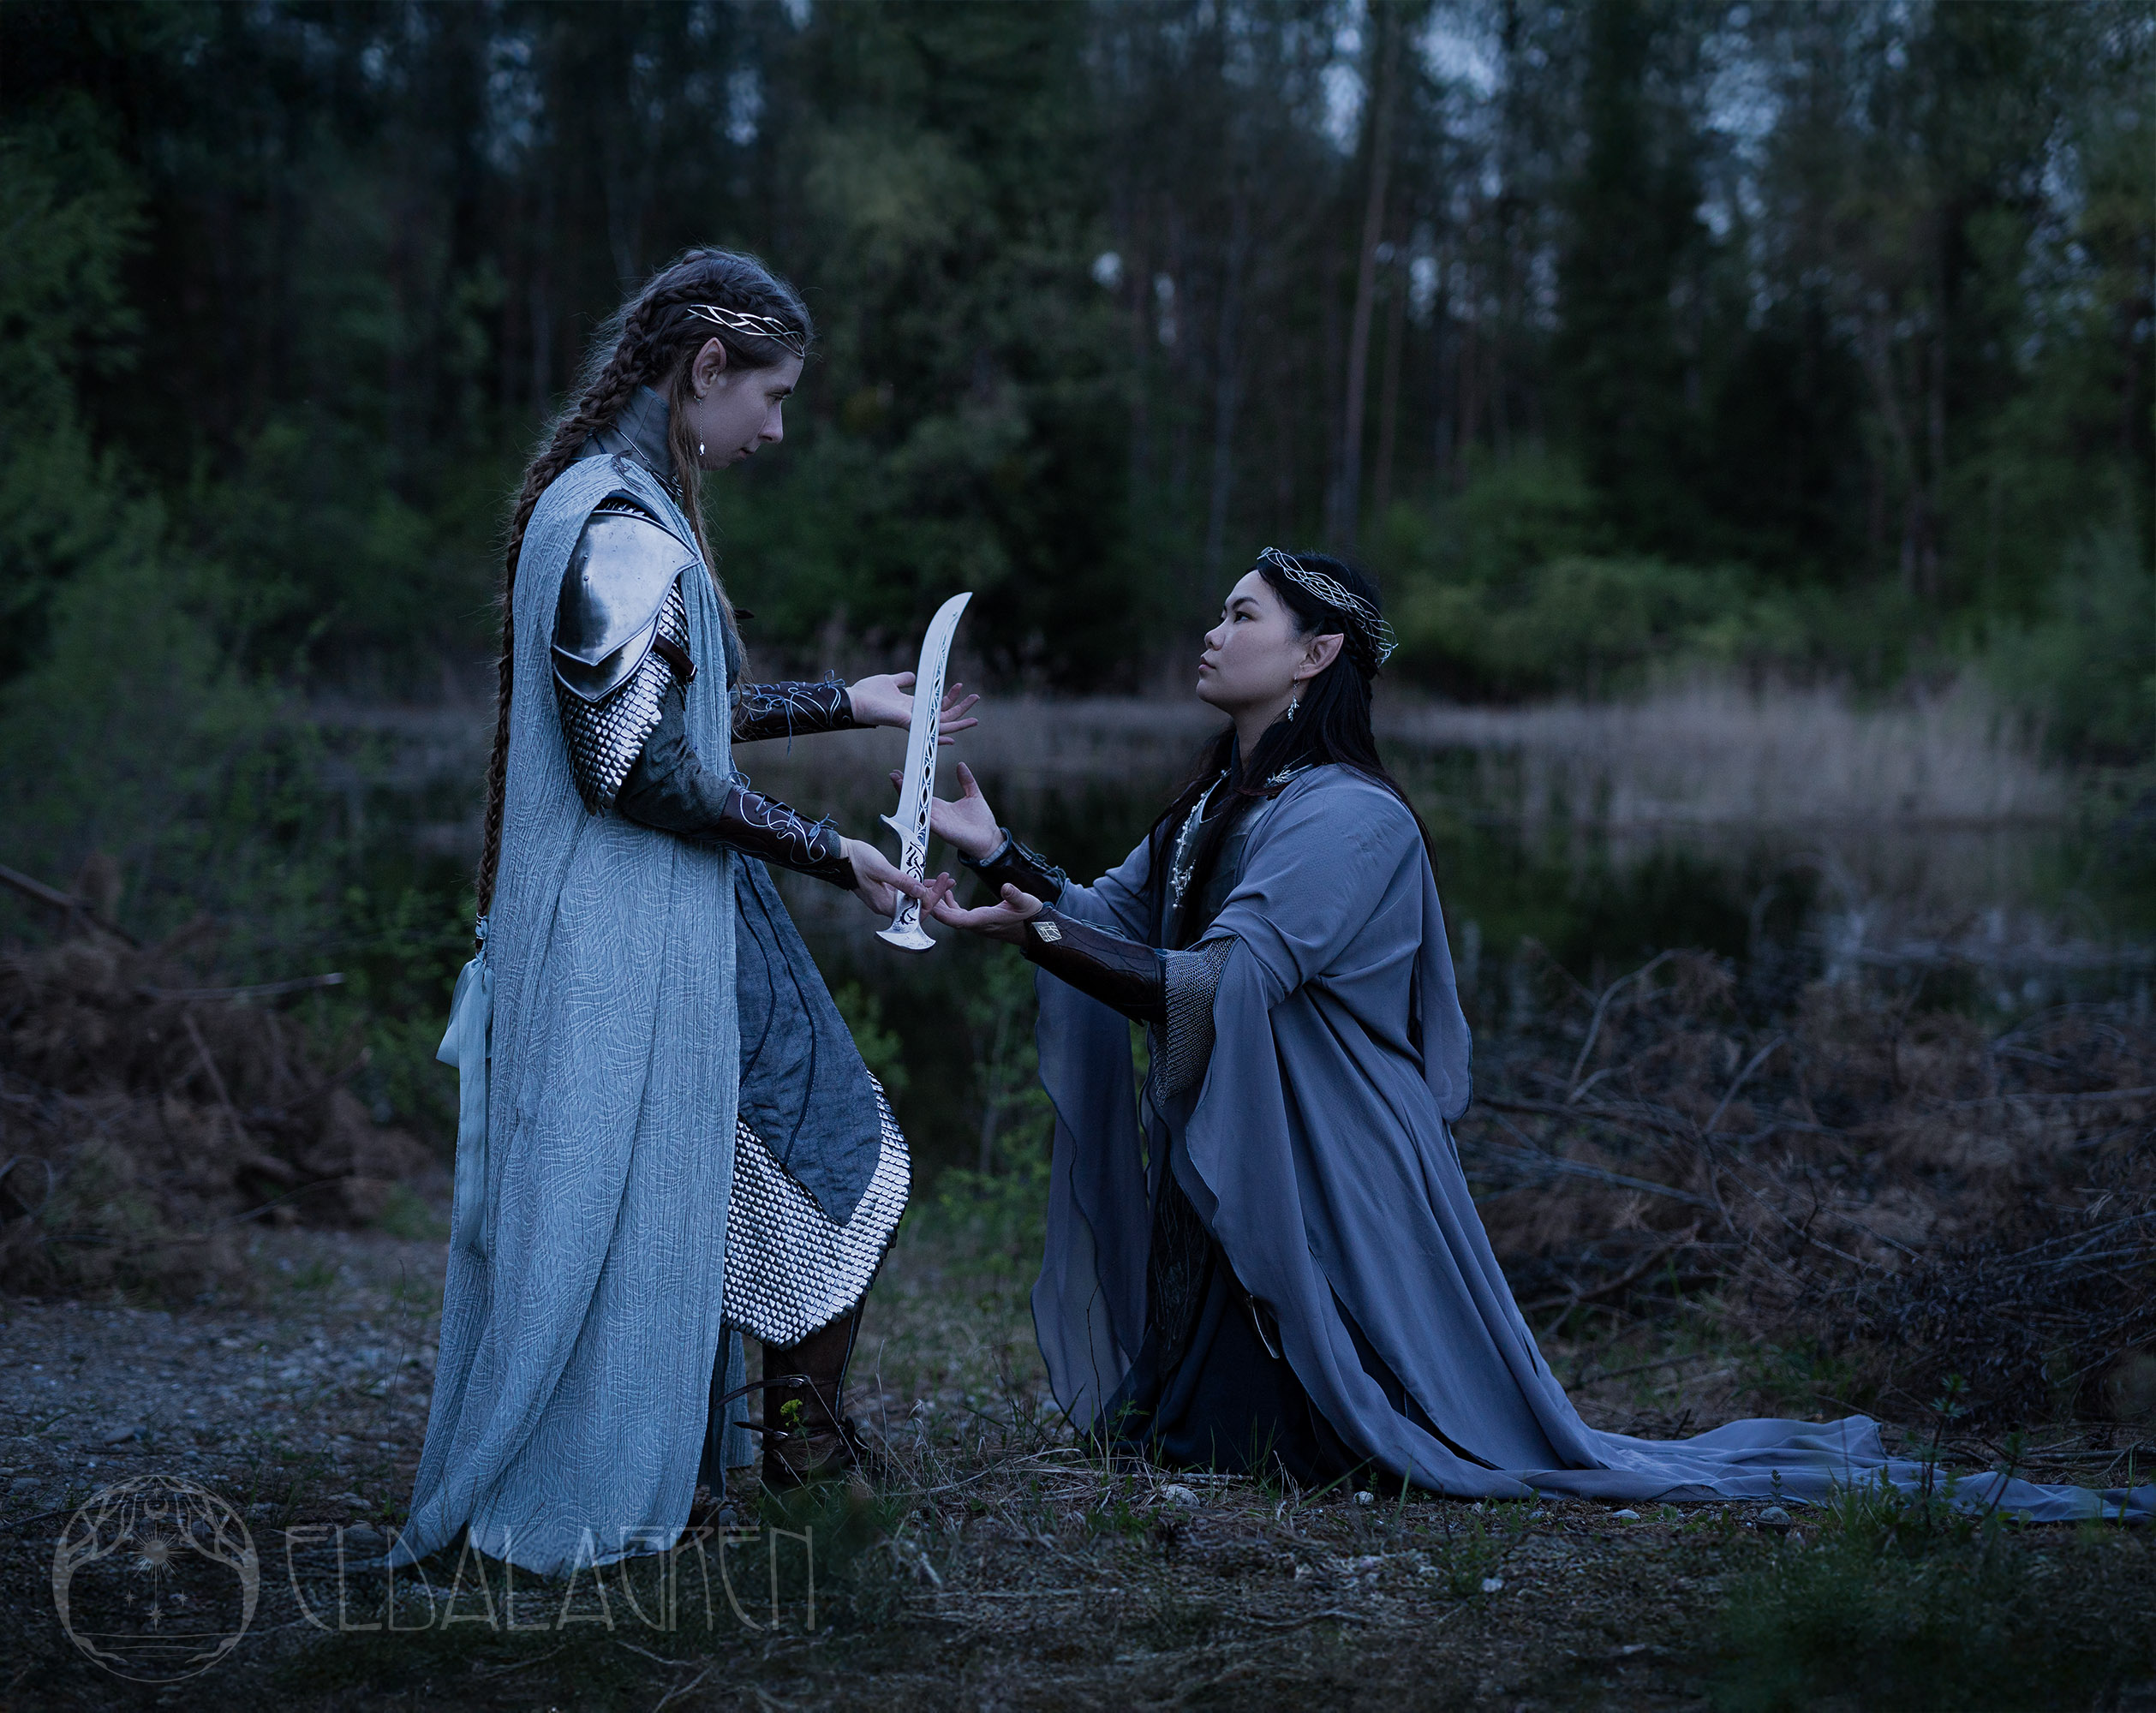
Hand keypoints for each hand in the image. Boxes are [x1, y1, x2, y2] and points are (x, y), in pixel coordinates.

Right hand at [841, 838, 955, 920]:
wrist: (839, 855)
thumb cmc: (858, 859)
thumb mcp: (882, 868)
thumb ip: (902, 881)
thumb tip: (922, 892)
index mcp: (885, 905)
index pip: (917, 910)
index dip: (933, 898)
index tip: (945, 882)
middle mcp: (886, 906)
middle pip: (917, 907)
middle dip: (935, 895)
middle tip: (949, 881)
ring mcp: (885, 900)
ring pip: (913, 901)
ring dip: (929, 891)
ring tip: (945, 880)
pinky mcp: (885, 892)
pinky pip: (906, 894)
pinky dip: (918, 888)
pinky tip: (929, 880)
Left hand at [847, 672, 980, 743]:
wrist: (854, 701)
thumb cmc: (868, 693)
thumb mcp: (890, 681)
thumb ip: (903, 680)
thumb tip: (914, 676)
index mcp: (913, 707)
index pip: (938, 706)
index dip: (951, 698)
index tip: (960, 687)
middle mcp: (917, 716)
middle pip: (946, 714)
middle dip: (962, 707)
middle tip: (976, 697)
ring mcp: (914, 721)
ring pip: (944, 722)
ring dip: (960, 713)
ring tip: (974, 700)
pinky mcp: (909, 724)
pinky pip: (930, 730)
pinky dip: (944, 733)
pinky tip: (954, 735)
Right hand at [888, 760, 1000, 861]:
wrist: (990, 838)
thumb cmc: (982, 820)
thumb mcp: (974, 795)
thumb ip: (967, 780)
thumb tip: (961, 764)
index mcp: (941, 806)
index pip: (922, 793)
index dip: (913, 783)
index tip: (904, 771)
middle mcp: (936, 815)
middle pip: (915, 801)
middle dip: (904, 788)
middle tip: (894, 775)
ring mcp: (937, 823)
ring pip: (917, 809)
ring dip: (907, 798)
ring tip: (898, 784)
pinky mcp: (941, 830)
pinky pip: (926, 820)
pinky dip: (918, 811)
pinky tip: (911, 802)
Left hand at [929, 882, 1042, 945]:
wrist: (1036, 929)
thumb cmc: (1031, 915)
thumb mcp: (1026, 901)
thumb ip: (1015, 895)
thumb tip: (1006, 887)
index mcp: (984, 920)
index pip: (957, 920)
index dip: (942, 912)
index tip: (929, 900)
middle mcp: (976, 924)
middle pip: (948, 918)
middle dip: (934, 904)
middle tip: (923, 887)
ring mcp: (976, 923)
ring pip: (951, 916)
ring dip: (940, 902)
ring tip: (932, 885)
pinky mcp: (978, 920)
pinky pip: (957, 913)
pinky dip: (950, 903)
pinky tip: (948, 890)